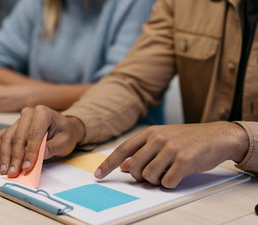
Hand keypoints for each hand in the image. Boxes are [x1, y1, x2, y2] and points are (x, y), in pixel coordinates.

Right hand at [0, 105, 84, 176]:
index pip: (33, 134)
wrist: (65, 128)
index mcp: (43, 113)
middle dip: (15, 157)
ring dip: (5, 155)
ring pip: (8, 138)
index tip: (27, 166)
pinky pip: (1, 135)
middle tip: (13, 172)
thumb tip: (41, 154)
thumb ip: (53, 147)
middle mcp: (28, 114)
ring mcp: (19, 120)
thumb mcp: (65, 142)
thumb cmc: (65, 133)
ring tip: (6, 170)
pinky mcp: (13, 127)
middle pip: (18, 137)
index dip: (29, 152)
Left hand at [94, 122, 247, 188]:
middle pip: (135, 167)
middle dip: (141, 176)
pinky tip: (179, 174)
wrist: (217, 136)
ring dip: (157, 180)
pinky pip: (167, 182)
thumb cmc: (188, 139)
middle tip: (154, 173)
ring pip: (149, 176)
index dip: (108, 163)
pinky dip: (170, 183)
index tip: (98, 174)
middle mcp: (158, 139)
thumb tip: (125, 167)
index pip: (123, 150)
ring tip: (169, 171)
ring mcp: (171, 149)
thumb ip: (143, 151)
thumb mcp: (163, 140)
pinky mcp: (184, 161)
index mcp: (150, 133)